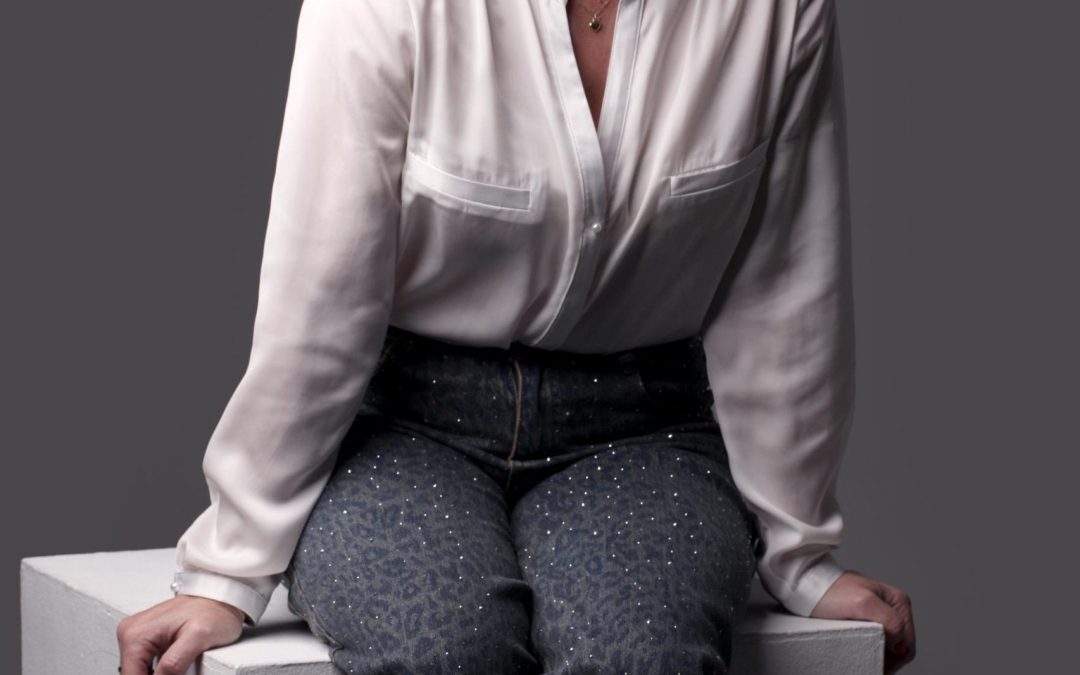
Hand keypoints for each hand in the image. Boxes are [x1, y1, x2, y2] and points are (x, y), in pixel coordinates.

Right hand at [116, 595, 245, 674]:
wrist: (221, 599)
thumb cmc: (213, 611)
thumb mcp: (198, 638)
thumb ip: (174, 663)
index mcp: (135, 635)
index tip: (178, 674)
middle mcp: (131, 633)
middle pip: (134, 674)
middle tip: (183, 669)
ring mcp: (137, 635)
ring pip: (140, 671)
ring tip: (183, 664)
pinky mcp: (147, 639)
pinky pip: (147, 665)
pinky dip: (160, 670)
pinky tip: (176, 665)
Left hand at [810, 569, 916, 674]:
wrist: (805, 586)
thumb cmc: (830, 591)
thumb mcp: (864, 603)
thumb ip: (890, 620)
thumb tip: (898, 640)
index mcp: (898, 601)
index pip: (907, 643)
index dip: (894, 660)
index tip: (878, 667)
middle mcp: (891, 606)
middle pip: (899, 645)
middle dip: (887, 659)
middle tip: (870, 666)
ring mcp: (877, 612)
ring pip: (886, 645)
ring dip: (877, 655)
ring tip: (862, 658)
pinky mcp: (863, 618)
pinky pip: (873, 640)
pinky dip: (868, 649)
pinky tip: (857, 651)